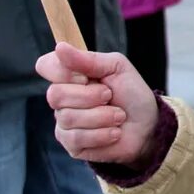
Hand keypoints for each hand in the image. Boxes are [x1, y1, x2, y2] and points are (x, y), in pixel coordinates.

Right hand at [38, 44, 159, 167]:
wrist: (148, 124)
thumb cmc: (131, 93)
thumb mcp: (117, 67)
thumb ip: (88, 59)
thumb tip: (60, 48)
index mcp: (70, 76)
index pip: (46, 66)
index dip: (64, 71)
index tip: (87, 76)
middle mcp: (62, 99)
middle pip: (55, 95)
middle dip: (90, 96)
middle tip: (110, 96)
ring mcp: (64, 123)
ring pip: (68, 118)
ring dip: (102, 116)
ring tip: (118, 116)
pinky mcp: (72, 145)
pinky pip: (77, 138)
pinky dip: (102, 134)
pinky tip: (114, 133)